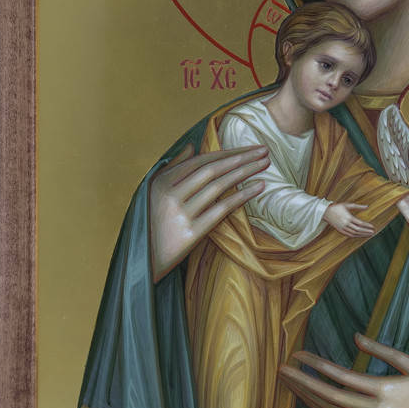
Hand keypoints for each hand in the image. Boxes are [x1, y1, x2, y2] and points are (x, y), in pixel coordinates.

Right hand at [148, 144, 267, 280]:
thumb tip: (191, 146)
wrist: (144, 261)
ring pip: (219, 186)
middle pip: (212, 170)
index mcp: (161, 182)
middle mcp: (170, 195)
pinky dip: (242, 196)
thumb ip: (172, 168)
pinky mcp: (191, 233)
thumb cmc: (152, 224)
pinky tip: (258, 188)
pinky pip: (221, 209)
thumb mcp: (153, 193)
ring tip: (265, 164)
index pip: (201, 160)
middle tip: (264, 150)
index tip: (249, 148)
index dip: (227, 152)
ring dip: (245, 172)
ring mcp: (181, 214)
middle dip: (241, 157)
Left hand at [279, 334, 408, 407]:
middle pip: (330, 397)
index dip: (317, 366)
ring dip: (308, 399)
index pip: (342, 377)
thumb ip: (383, 351)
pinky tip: (311, 403)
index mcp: (386, 391)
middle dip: (302, 383)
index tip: (298, 355)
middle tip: (281, 369)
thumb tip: (355, 337)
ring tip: (291, 384)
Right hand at [325, 202, 375, 238]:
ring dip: (362, 235)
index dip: (367, 226)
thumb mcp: (348, 205)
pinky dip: (356, 236)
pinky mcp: (340, 230)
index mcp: (348, 217)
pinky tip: (361, 235)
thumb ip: (358, 206)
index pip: (360, 223)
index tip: (372, 227)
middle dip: (366, 231)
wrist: (326, 212)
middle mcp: (346, 224)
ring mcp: (343, 228)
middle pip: (358, 230)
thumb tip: (367, 206)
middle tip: (373, 232)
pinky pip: (349, 235)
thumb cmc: (337, 207)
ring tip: (369, 235)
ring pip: (354, 234)